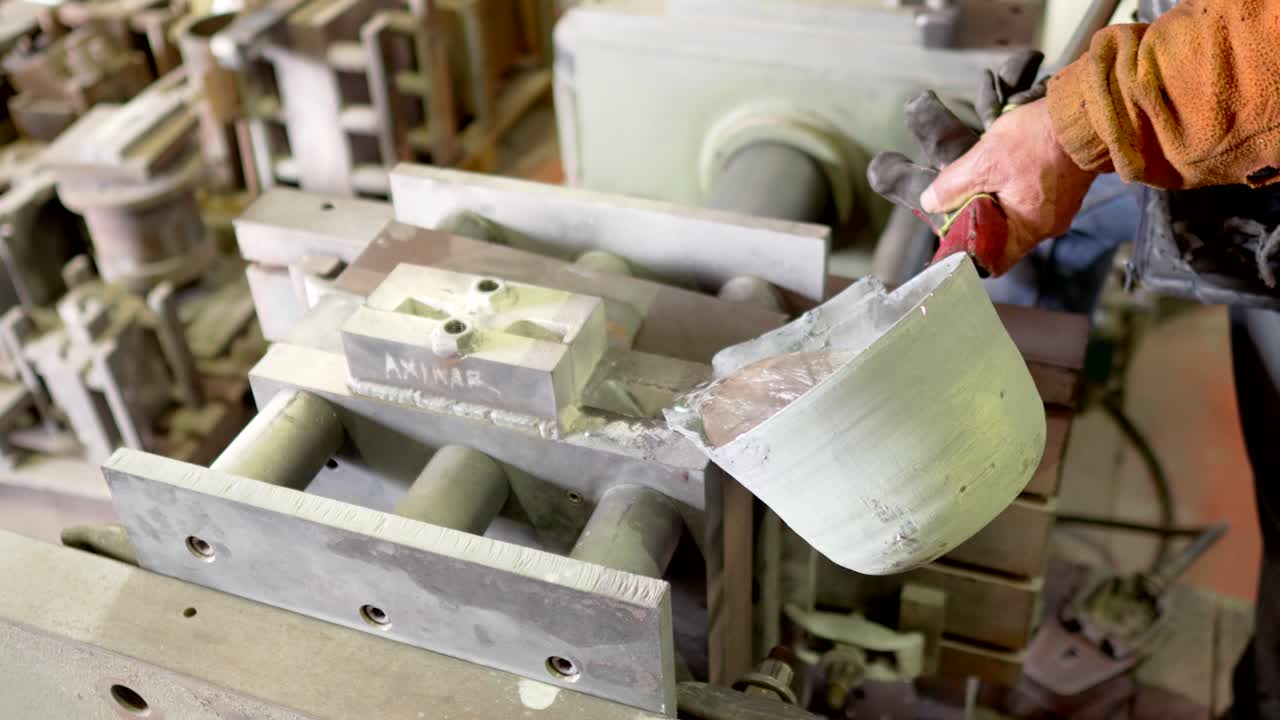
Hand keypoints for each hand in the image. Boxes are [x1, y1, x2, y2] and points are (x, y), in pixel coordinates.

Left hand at [921, 99, 1096, 274]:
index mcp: (1030, 229)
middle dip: (979, 217)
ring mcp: (1060, 208)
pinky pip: (1031, 197)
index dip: (969, 250)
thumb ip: (953, 186)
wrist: (1090, 111)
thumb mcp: (985, 160)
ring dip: (996, 197)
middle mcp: (1048, 227)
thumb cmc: (1039, 140)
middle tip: (959, 196)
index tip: (950, 232)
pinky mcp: (1066, 189)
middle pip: (1002, 236)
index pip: (993, 261)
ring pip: (1015, 214)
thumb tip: (930, 203)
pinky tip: (1005, 166)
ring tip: (983, 174)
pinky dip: (1014, 186)